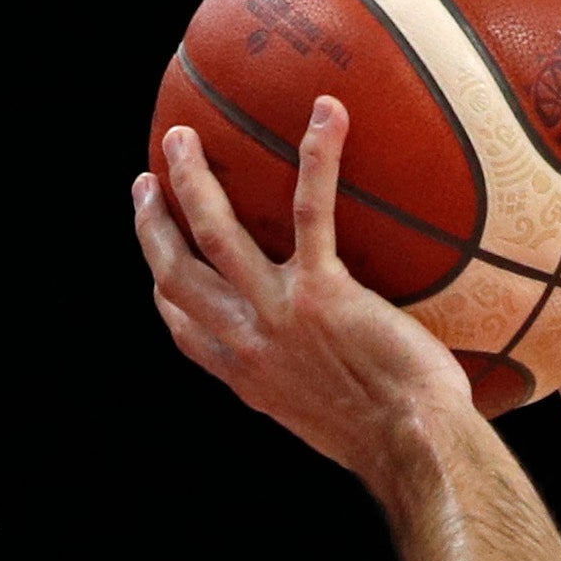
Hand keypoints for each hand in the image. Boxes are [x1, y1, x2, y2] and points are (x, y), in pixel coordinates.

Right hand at [137, 101, 476, 475]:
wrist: (413, 447)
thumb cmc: (392, 441)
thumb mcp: (324, 420)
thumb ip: (307, 383)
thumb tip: (328, 365)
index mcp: (244, 374)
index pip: (182, 325)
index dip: (163, 287)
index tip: (158, 261)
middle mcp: (247, 342)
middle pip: (176, 272)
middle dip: (152, 223)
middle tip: (146, 181)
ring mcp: (278, 313)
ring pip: (214, 231)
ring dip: (192, 180)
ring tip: (182, 137)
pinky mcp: (323, 291)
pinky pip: (310, 210)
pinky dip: (317, 157)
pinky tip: (327, 114)